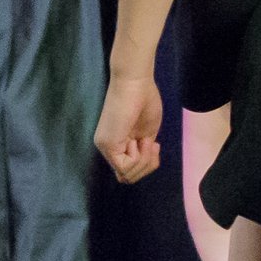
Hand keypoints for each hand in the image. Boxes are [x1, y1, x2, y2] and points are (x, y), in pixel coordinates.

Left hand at [94, 66, 163, 183]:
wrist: (137, 83)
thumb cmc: (144, 101)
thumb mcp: (146, 135)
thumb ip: (141, 154)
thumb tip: (130, 177)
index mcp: (116, 144)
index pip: (128, 173)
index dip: (147, 166)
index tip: (155, 146)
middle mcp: (106, 148)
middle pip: (128, 177)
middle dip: (147, 166)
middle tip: (153, 145)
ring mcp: (105, 146)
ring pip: (128, 174)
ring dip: (145, 161)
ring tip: (147, 141)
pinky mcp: (107, 144)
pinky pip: (125, 167)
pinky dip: (139, 158)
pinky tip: (139, 141)